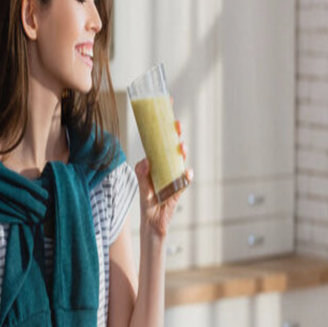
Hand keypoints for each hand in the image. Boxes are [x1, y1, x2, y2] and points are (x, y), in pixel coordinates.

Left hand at [135, 119, 192, 238]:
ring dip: (180, 150)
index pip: (159, 139)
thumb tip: (146, 161)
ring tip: (180, 146)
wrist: (153, 222)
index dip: (163, 123)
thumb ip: (142, 173)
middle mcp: (166, 165)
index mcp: (156, 161)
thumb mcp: (141, 185)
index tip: (166, 104)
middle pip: (172, 144)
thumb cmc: (146, 201)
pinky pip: (184, 179)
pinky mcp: (180, 187)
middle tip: (175, 125)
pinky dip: (186, 175)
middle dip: (174, 133)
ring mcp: (175, 175)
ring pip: (179, 158)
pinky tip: (187, 171)